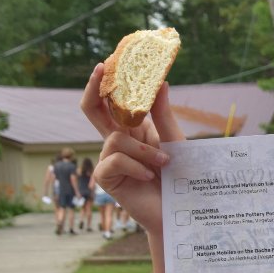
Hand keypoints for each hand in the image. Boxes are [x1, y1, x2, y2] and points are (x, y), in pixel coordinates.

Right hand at [80, 64, 183, 233]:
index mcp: (134, 130)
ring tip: (164, 164)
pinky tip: (150, 177)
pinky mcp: (106, 178)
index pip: (114, 102)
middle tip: (101, 68)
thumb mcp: (175, 142)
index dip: (110, 83)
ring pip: (115, 138)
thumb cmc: (180, 177)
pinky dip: (136, 166)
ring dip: (144, 150)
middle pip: (94, 110)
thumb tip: (161, 82)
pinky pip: (114, 160)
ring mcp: (109, 160)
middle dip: (95, 88)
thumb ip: (163, 115)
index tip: (112, 60)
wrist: (178, 212)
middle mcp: (118, 142)